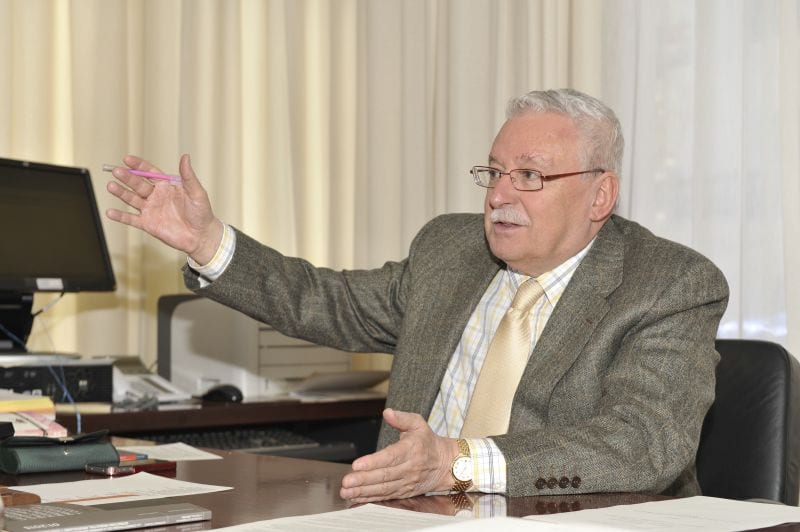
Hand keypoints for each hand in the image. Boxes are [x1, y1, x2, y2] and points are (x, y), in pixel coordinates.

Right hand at [106, 154, 223, 263]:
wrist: (201, 236)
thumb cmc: (202, 213)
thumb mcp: (197, 192)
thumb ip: (188, 176)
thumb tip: (185, 157)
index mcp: (167, 186)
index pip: (149, 172)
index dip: (138, 166)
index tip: (128, 159)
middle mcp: (156, 196)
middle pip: (138, 184)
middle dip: (127, 178)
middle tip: (117, 171)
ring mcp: (151, 210)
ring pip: (132, 199)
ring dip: (121, 193)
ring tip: (111, 186)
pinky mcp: (148, 224)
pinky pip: (131, 219)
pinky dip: (120, 216)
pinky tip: (110, 212)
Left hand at [339, 408, 457, 502]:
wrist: (445, 464)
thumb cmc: (428, 443)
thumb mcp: (418, 424)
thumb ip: (402, 418)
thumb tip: (388, 412)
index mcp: (411, 450)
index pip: (390, 457)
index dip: (373, 462)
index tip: (357, 465)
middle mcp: (409, 468)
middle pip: (384, 476)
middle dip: (363, 480)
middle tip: (346, 481)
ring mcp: (406, 482)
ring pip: (383, 488)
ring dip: (363, 491)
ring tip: (347, 491)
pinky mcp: (404, 492)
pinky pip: (386, 496)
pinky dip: (370, 498)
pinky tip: (357, 497)